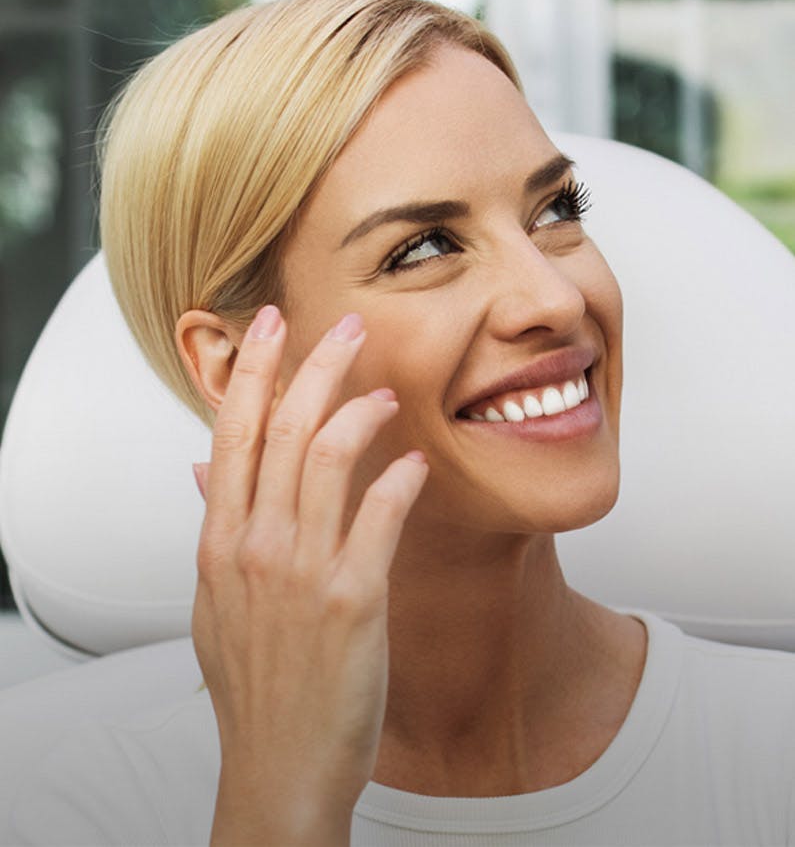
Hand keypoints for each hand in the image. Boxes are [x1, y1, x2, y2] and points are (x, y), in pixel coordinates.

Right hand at [190, 306, 427, 845]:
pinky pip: (380, 517)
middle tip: (346, 325)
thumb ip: (216, 527)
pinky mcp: (352, 600)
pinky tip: (416, 464)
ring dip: (362, 411)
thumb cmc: (254, 681)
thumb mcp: (216, 601)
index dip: (252, 370)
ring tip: (387, 394)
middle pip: (284, 428)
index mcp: (220, 541)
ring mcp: (301, 571)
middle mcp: (255, 545)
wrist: (278, 764)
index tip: (270, 323)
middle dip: (315, 365)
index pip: (232, 432)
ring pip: (329, 458)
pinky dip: (400, 480)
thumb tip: (204, 467)